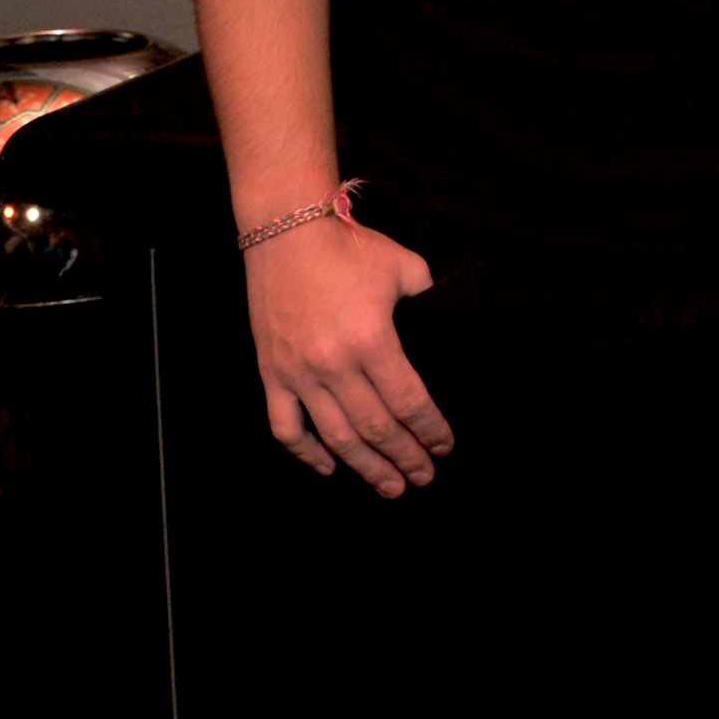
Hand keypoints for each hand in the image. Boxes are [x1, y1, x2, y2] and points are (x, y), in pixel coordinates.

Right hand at [244, 214, 447, 496]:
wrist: (287, 231)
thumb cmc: (350, 247)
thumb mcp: (406, 267)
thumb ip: (428, 299)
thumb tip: (447, 322)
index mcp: (373, 340)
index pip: (409, 401)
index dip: (430, 430)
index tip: (445, 447)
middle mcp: (334, 364)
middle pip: (377, 428)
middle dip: (405, 457)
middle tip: (424, 478)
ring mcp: (298, 373)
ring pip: (335, 437)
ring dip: (365, 467)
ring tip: (390, 487)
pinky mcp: (271, 373)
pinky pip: (286, 427)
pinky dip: (306, 454)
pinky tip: (328, 468)